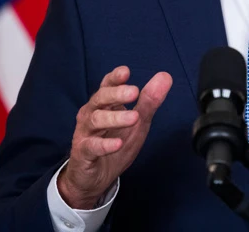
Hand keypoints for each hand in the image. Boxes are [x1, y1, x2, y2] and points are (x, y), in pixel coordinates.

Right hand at [57, 66, 172, 208]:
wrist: (94, 177)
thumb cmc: (115, 143)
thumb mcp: (137, 122)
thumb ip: (149, 100)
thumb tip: (165, 76)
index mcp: (104, 104)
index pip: (107, 86)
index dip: (114, 78)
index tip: (126, 71)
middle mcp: (91, 114)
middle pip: (100, 99)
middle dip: (116, 94)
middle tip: (134, 92)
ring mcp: (85, 134)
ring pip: (96, 120)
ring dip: (115, 118)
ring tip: (134, 117)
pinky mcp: (83, 153)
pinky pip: (92, 147)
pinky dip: (105, 145)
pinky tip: (118, 143)